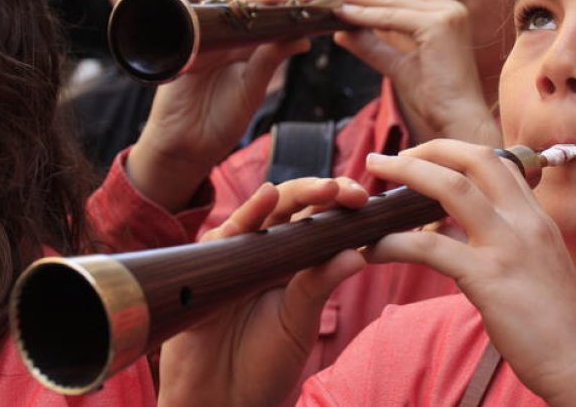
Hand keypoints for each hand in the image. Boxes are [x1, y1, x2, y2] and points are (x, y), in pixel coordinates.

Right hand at [127, 0, 313, 211]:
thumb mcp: (252, 88)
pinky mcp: (184, 43)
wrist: (186, 145)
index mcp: (245, 42)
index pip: (269, 9)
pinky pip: (203, 18)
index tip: (317, 0)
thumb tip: (305, 38)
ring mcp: (203, 35)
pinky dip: (224, 10)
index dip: (292, 1)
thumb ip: (271, 60)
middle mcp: (224, 33)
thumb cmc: (220, 118)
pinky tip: (245, 10)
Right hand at [157, 182, 365, 406]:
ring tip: (326, 188)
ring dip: (295, 194)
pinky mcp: (208, 264)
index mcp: (292, 261)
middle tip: (351, 191)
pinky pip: (228, 233)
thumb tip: (359, 253)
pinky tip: (267, 198)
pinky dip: (248, 213)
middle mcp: (264, 250)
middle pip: (293, 206)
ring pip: (264, 210)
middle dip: (323, 193)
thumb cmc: (261, 362)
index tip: (368, 202)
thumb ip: (320, 284)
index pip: (317, 220)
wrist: (220, 398)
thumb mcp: (299, 320)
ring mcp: (235, 254)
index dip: (340, 207)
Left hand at [309, 0, 500, 146]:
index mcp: (445, 11)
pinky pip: (392, 17)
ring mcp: (446, 14)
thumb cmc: (435, 99)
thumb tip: (341, 32)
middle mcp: (449, 6)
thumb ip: (372, 46)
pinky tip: (342, 16)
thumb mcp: (398, 66)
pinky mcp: (439, 27)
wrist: (459, 121)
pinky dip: (365, 15)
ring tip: (325, 1)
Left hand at [362, 140, 575, 405]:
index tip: (426, 157)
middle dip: (428, 149)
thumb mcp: (538, 265)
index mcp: (537, 218)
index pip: (498, 161)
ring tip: (374, 179)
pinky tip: (375, 250)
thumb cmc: (557, 325)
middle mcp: (526, 222)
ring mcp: (508, 246)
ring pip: (451, 188)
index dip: (457, 151)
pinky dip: (395, 242)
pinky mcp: (489, 278)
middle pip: (475, 159)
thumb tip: (460, 231)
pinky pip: (430, 247)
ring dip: (406, 174)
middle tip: (391, 159)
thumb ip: (505, 241)